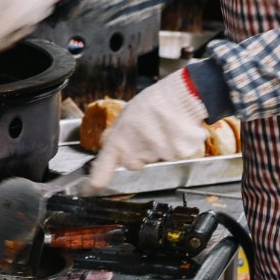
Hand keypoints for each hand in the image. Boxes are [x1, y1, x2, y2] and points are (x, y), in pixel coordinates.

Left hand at [89, 69, 207, 188]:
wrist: (182, 95)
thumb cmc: (154, 101)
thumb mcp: (127, 114)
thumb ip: (118, 133)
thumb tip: (108, 141)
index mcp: (120, 139)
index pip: (106, 162)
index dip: (100, 174)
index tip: (96, 184)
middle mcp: (138, 151)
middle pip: (136, 163)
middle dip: (141, 153)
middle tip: (149, 133)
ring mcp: (160, 155)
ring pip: (161, 159)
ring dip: (164, 147)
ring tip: (166, 128)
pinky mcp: (180, 156)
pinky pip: (180, 156)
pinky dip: (182, 146)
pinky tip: (179, 131)